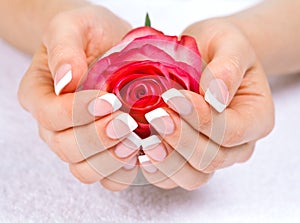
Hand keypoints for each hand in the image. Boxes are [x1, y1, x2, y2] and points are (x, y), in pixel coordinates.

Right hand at [18, 5, 138, 190]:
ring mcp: (77, 142)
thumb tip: (67, 80)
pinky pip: (106, 177)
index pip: (49, 115)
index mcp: (40, 95)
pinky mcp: (101, 151)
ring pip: (84, 170)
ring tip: (134, 143)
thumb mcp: (73, 26)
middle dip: (98, 139)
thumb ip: (64, 48)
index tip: (109, 100)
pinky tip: (138, 155)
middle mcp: (54, 125)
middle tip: (127, 123)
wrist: (108, 44)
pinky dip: (121, 173)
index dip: (77, 113)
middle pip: (66, 148)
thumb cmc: (89, 33)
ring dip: (110, 161)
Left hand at [137, 18, 274, 189]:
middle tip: (155, 116)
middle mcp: (238, 144)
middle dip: (181, 139)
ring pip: (194, 176)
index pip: (230, 132)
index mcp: (256, 119)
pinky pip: (176, 178)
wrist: (206, 57)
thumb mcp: (230, 44)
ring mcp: (214, 155)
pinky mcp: (190, 159)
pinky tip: (142, 155)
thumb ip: (228, 67)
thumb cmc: (220, 49)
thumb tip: (216, 96)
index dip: (200, 119)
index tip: (172, 98)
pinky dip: (158, 171)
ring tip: (147, 140)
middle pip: (211, 158)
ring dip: (168, 161)